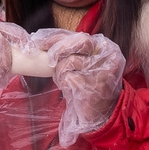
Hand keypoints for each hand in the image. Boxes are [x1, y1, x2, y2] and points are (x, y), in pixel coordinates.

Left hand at [39, 29, 124, 145]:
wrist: (101, 113)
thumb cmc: (89, 84)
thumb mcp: (85, 63)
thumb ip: (72, 49)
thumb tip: (42, 40)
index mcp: (107, 48)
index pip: (81, 36)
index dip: (58, 37)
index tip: (41, 42)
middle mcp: (108, 57)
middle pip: (79, 43)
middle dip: (59, 49)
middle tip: (50, 59)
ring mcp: (101, 72)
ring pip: (69, 61)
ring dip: (60, 71)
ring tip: (65, 79)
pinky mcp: (92, 86)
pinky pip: (68, 77)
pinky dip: (63, 82)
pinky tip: (69, 88)